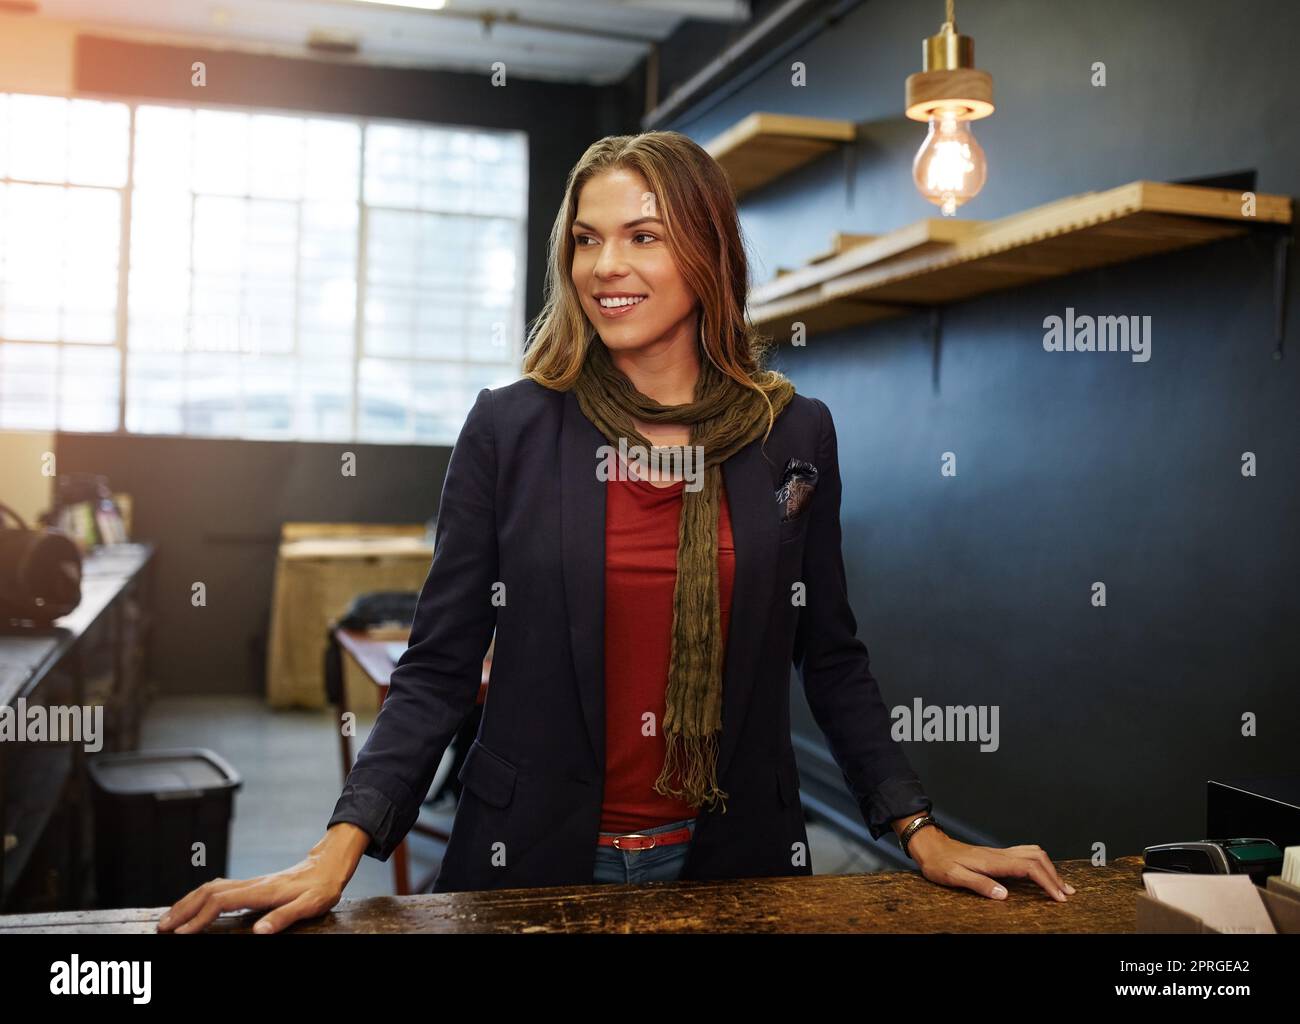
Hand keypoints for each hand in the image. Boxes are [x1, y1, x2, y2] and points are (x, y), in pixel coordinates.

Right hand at [156, 825, 365, 933]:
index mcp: (263, 891)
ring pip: (210, 888)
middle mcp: (252, 884)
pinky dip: (199, 897)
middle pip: (208, 893)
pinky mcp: (251, 884)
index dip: (199, 918)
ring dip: (187, 902)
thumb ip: (284, 917)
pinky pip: (218, 889)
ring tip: (168, 919)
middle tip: (162, 927)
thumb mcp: (310, 905)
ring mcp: (250, 882)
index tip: (182, 934)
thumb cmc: (322, 887)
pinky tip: (192, 907)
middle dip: (183, 909)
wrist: (328, 864)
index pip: (222, 902)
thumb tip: (259, 932)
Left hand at [906, 826, 1076, 901]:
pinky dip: (1039, 863)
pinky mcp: (996, 855)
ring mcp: (999, 853)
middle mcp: (999, 854)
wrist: (930, 846)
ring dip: (1049, 868)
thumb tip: (1004, 895)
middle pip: (1037, 858)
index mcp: (993, 861)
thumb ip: (979, 884)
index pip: (1029, 868)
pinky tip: (1041, 872)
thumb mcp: (954, 877)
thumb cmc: (939, 863)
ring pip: (1033, 853)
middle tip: (1067, 894)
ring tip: (1060, 885)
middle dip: (1055, 876)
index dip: (1047, 882)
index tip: (1058, 897)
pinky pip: (1025, 854)